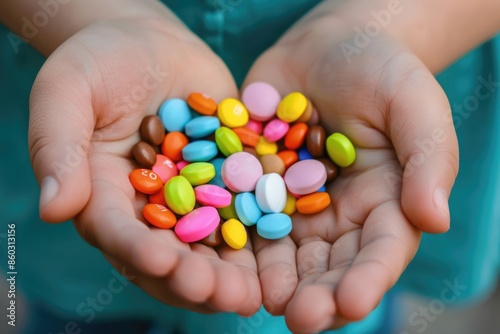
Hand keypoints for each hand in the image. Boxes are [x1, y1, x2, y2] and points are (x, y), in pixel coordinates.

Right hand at [29, 13, 260, 314]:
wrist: (149, 44)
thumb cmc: (99, 62)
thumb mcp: (67, 92)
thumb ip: (58, 147)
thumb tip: (53, 208)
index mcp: (105, 196)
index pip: (118, 233)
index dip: (138, 251)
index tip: (162, 261)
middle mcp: (150, 208)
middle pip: (170, 253)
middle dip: (196, 279)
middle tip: (225, 296)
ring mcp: (193, 197)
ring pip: (211, 243)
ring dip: (233, 270)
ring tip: (254, 292)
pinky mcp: (227, 178)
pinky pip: (245, 206)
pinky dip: (262, 228)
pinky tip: (282, 245)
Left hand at [244, 14, 458, 332]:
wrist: (327, 47)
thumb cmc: (382, 71)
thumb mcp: (415, 105)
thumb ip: (428, 160)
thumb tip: (434, 219)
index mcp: (383, 206)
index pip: (379, 252)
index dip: (367, 280)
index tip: (350, 303)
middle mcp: (336, 216)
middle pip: (326, 264)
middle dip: (314, 294)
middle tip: (298, 317)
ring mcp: (292, 205)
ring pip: (280, 252)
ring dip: (267, 279)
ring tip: (252, 300)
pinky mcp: (255, 187)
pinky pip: (239, 215)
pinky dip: (229, 237)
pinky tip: (216, 257)